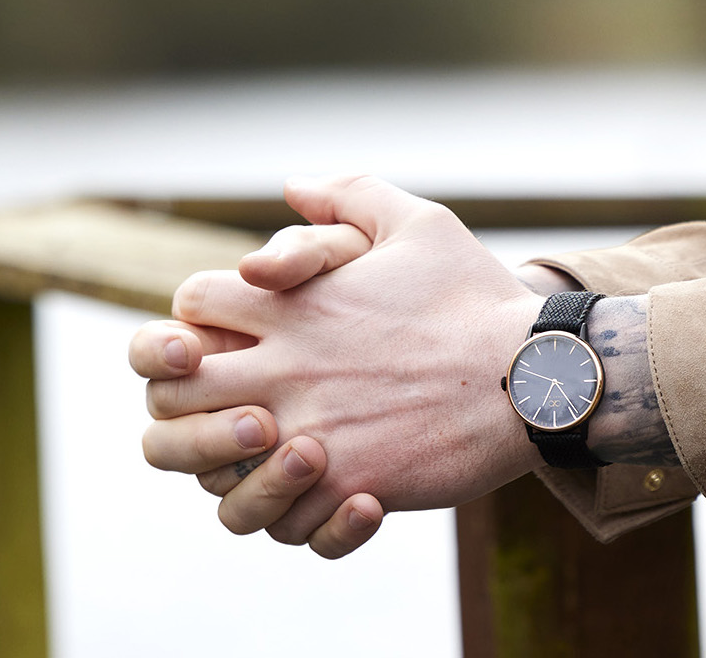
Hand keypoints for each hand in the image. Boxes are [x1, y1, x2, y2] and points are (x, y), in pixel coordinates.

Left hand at [140, 174, 543, 549]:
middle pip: (172, 392)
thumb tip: (294, 184)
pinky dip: (284, 511)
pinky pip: (277, 520)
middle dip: (183, 396)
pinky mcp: (346, 486)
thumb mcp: (416, 221)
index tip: (227, 332)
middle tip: (223, 401)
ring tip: (262, 455)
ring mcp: (311, 433)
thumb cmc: (476, 297)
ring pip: (208, 472)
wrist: (533, 375)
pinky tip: (313, 490)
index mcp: (292, 305)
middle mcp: (286, 369)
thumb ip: (348, 194)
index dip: (196, 318)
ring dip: (223, 465)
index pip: (189, 307)